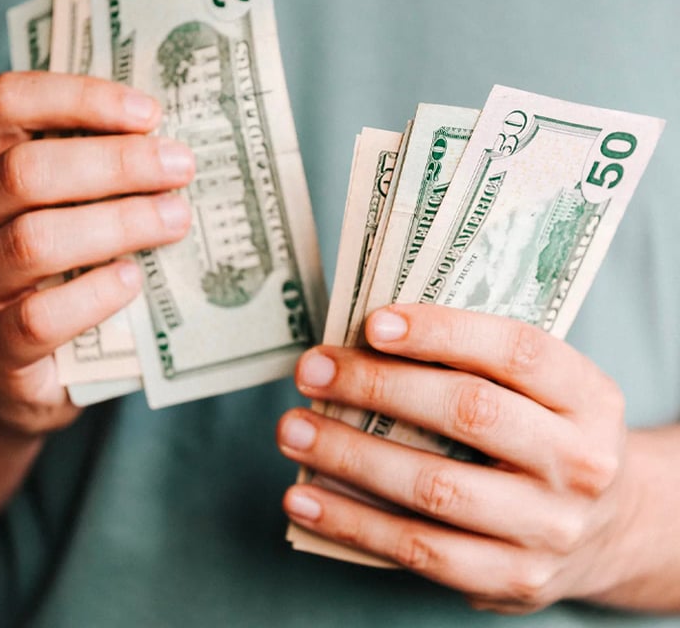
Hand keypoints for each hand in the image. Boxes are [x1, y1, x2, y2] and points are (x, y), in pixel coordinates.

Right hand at [0, 72, 193, 435]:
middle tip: (180, 168)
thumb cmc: (46, 274)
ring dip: (117, 224)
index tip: (150, 114)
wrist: (1, 372)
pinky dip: (94, 295)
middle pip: (24, 172)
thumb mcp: (56, 212)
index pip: (6, 104)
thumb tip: (171, 146)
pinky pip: (38, 318)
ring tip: (175, 219)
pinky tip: (132, 280)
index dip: (80, 98)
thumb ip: (91, 177)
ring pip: (33, 242)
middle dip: (115, 164)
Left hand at [278, 304, 631, 613]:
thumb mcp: (540, 390)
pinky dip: (352, 522)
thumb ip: (475, 363)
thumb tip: (363, 341)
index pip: (515, 350)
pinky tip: (304, 496)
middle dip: (377, 387)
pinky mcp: (512, 578)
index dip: (441, 331)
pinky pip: (419, 551)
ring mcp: (548, 528)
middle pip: (468, 413)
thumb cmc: (545, 433)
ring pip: (434, 487)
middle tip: (312, 371)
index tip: (372, 323)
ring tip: (293, 429)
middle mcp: (579, 462)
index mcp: (588, 396)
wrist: (609, 526)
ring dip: (349, 455)